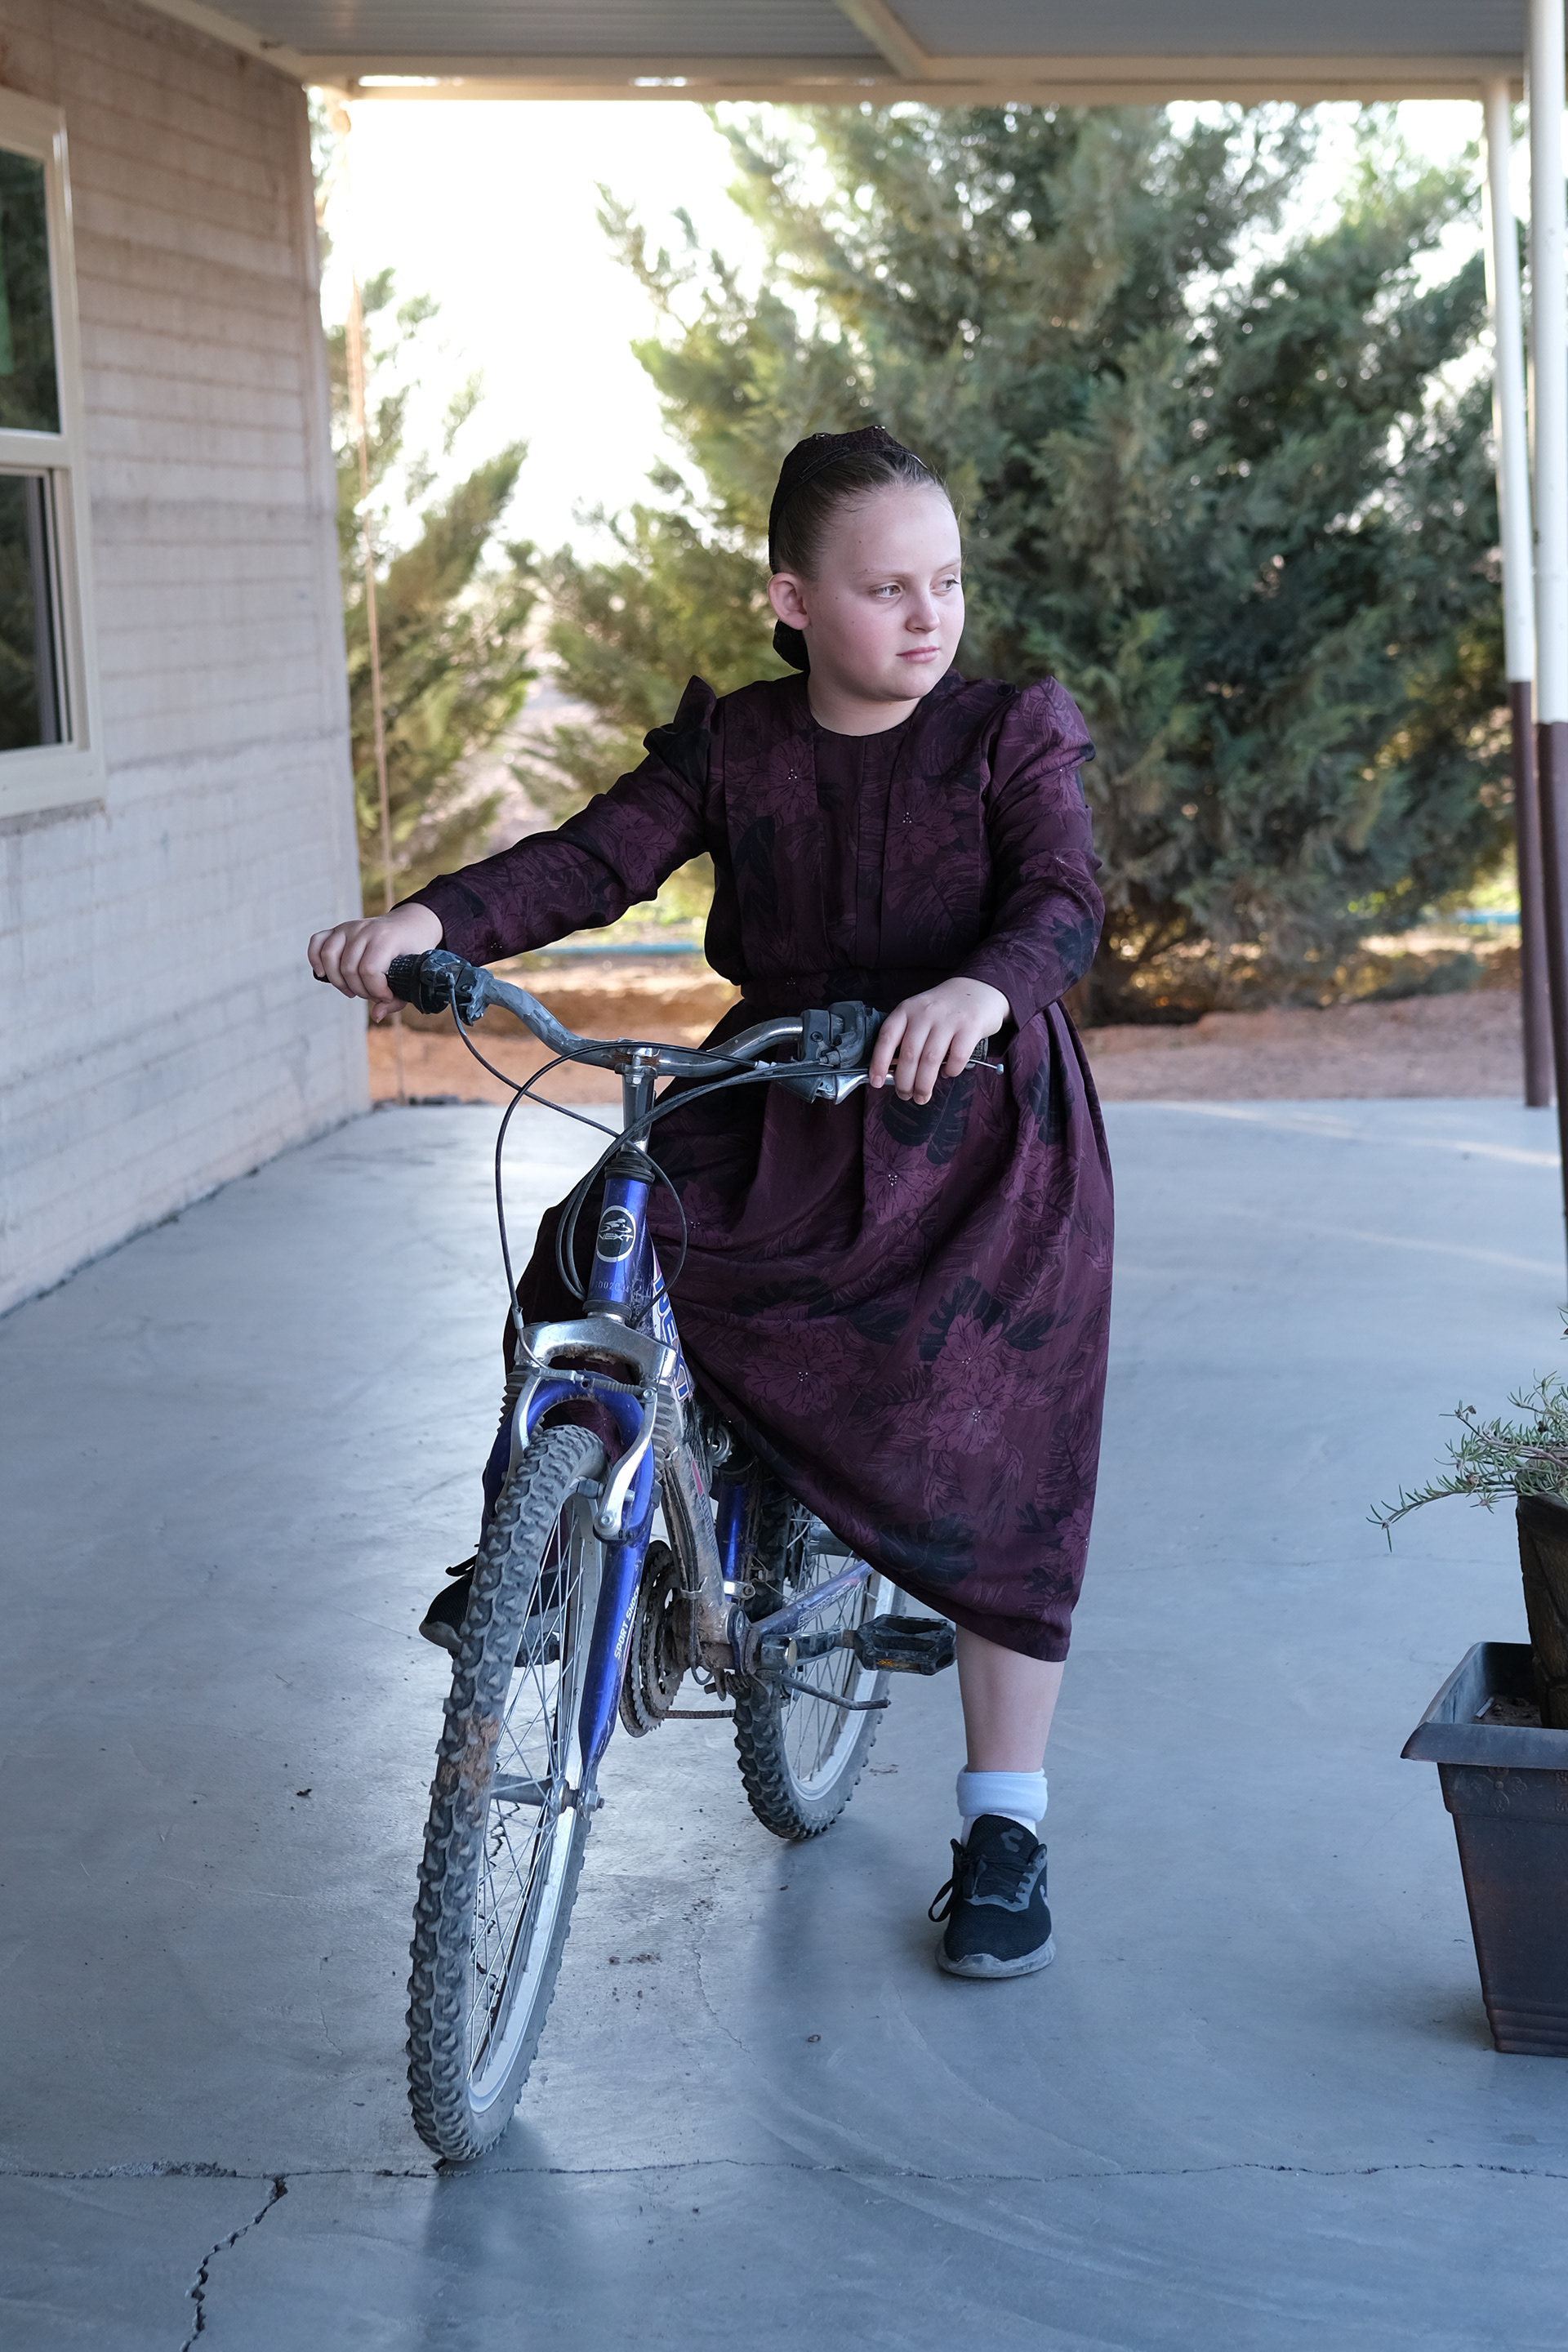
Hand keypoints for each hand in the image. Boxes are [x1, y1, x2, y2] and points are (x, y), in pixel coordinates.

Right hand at [308, 904, 442, 1019]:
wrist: (408, 926)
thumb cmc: (411, 952)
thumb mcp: (412, 974)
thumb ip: (397, 999)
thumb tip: (376, 1015)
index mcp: (386, 938)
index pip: (369, 970)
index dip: (376, 991)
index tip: (386, 996)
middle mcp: (364, 930)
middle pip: (348, 968)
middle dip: (360, 990)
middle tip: (372, 995)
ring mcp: (349, 928)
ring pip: (329, 956)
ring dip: (338, 981)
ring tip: (352, 990)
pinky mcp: (338, 930)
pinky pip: (316, 942)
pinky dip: (315, 959)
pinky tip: (324, 974)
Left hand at [869, 977, 1009, 1104]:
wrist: (979, 989)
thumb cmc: (945, 1008)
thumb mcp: (919, 1013)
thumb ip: (906, 1035)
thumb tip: (893, 1071)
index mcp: (907, 1010)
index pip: (887, 1038)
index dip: (878, 1063)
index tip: (876, 1082)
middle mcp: (925, 1013)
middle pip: (909, 1055)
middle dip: (904, 1082)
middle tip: (905, 1095)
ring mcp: (948, 1019)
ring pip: (930, 1060)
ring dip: (924, 1084)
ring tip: (922, 1095)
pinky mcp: (970, 1027)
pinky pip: (957, 1057)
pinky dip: (950, 1072)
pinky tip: (947, 1073)